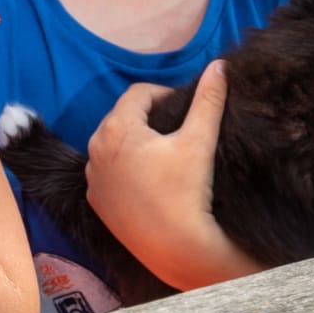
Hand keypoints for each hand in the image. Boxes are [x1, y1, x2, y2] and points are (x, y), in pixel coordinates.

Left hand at [85, 63, 261, 289]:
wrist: (176, 248)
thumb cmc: (187, 191)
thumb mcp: (199, 140)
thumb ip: (208, 99)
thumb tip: (220, 65)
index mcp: (117, 127)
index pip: (139, 93)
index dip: (164, 94)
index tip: (184, 107)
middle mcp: (95, 148)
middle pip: (123, 118)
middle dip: (149, 118)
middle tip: (178, 130)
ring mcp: (93, 177)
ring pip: (114, 146)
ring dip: (135, 143)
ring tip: (165, 155)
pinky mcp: (96, 202)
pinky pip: (108, 174)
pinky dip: (125, 171)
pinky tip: (150, 180)